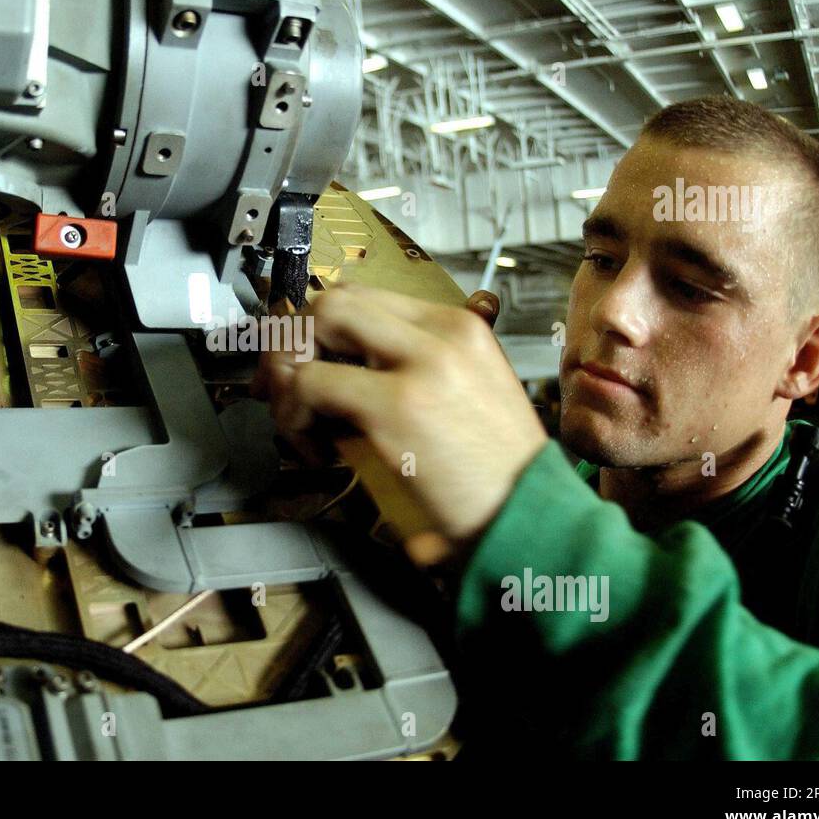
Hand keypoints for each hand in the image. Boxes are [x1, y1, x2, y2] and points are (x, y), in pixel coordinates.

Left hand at [253, 284, 547, 567]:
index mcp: (460, 328)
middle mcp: (441, 334)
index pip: (365, 299)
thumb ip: (407, 373)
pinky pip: (311, 384)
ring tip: (303, 425)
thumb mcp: (464, 400)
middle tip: (284, 389)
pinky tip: (320, 452)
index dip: (320, 331)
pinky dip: (295, 417)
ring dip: (289, 377)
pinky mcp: (397, 404)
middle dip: (293, 342)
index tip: (302, 366)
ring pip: (315, 327)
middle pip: (334, 301)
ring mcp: (421, 364)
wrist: (533, 519)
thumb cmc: (497, 476)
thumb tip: (334, 369)